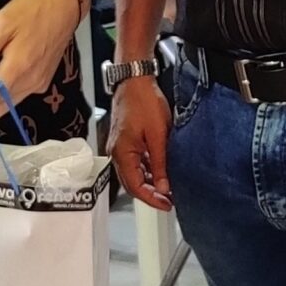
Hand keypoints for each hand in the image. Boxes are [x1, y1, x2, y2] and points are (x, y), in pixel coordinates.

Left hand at [0, 0, 84, 119]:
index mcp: (17, 69)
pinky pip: (18, 94)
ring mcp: (38, 84)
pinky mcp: (43, 81)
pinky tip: (1, 66)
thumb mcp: (1, 24)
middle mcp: (30, 83)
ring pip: (5, 104)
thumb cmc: (32, 10)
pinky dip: (3, 88)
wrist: (64, 6)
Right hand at [108, 76, 172, 210]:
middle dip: (150, 194)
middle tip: (169, 200)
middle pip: (132, 183)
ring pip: (133, 174)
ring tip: (168, 187)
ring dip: (149, 182)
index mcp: (122, 153)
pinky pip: (134, 163)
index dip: (151, 199)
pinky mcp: (125, 141)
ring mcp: (119, 147)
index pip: (135, 187)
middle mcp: (117, 153)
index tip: (166, 205)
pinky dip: (147, 170)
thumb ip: (160, 163)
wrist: (135, 80)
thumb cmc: (144, 102)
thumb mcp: (158, 135)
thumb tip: (164, 187)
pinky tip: (160, 171)